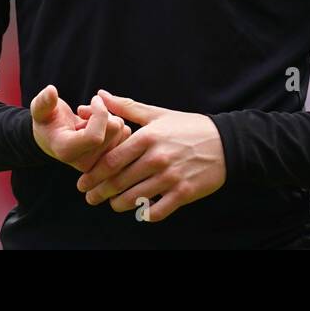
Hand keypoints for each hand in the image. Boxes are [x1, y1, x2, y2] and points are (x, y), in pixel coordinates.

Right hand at [30, 85, 131, 172]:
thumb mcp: (40, 110)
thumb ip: (44, 102)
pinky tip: (100, 126)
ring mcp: (99, 163)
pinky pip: (127, 134)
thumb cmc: (48, 121)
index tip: (94, 98)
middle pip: (114, 129)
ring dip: (110, 118)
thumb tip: (50, 91)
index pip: (95, 136)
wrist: (54, 136)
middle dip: (104, 113)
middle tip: (86, 112)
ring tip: (89, 120)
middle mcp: (85, 162)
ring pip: (123, 130)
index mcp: (67, 151)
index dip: (99, 112)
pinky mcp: (111, 158)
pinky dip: (116, 124)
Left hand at [75, 89, 225, 221]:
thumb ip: (126, 107)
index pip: (111, 160)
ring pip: (134, 199)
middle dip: (99, 193)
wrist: (226, 143)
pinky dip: (145, 214)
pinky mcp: (184, 193)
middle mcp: (157, 158)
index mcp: (148, 137)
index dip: (93, 174)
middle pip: (118, 182)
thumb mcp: (158, 114)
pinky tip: (140, 211)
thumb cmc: (189, 127)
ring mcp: (171, 177)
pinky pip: (157, 211)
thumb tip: (99, 95)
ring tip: (113, 204)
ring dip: (118, 205)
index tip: (83, 182)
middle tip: (90, 198)